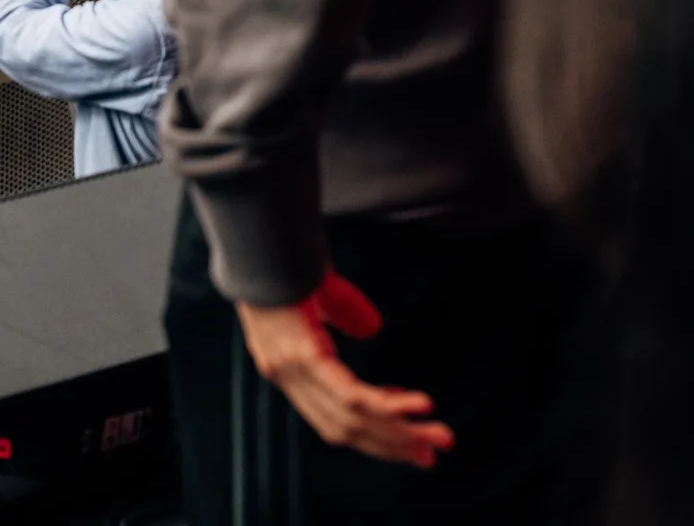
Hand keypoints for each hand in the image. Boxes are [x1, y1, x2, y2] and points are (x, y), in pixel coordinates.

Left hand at [236, 272, 452, 469]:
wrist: (255, 236)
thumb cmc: (280, 256)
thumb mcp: (314, 290)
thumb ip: (341, 313)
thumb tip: (373, 330)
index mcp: (285, 369)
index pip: (330, 419)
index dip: (369, 433)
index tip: (405, 439)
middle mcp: (286, 378)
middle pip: (345, 429)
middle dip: (392, 445)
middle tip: (432, 456)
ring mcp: (293, 370)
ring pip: (353, 419)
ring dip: (400, 432)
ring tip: (437, 437)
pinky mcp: (305, 356)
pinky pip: (352, 394)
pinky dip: (389, 406)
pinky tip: (419, 406)